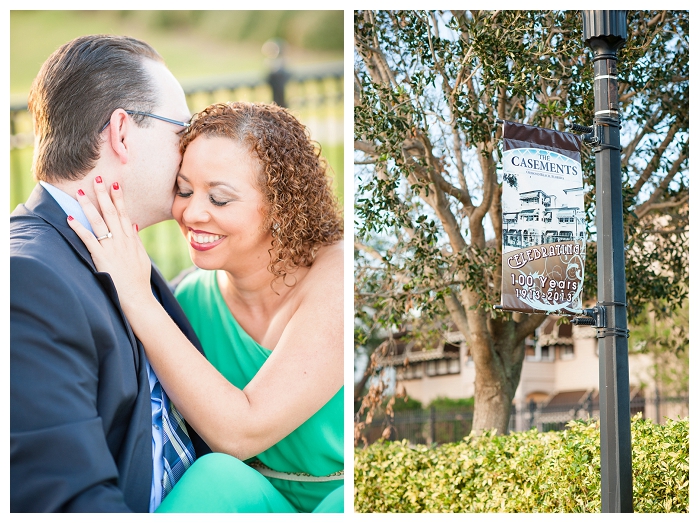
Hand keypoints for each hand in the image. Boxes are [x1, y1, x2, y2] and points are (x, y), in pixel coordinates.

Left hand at [67, 177, 153, 311]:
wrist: (137, 297)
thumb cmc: (139, 279)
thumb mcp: (142, 257)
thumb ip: (136, 240)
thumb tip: (133, 224)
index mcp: (131, 239)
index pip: (124, 214)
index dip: (119, 199)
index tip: (114, 185)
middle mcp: (122, 240)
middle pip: (111, 213)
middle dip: (103, 195)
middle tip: (97, 179)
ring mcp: (112, 248)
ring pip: (99, 222)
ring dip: (88, 206)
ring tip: (80, 193)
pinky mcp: (102, 258)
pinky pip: (88, 240)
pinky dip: (79, 229)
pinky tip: (70, 219)